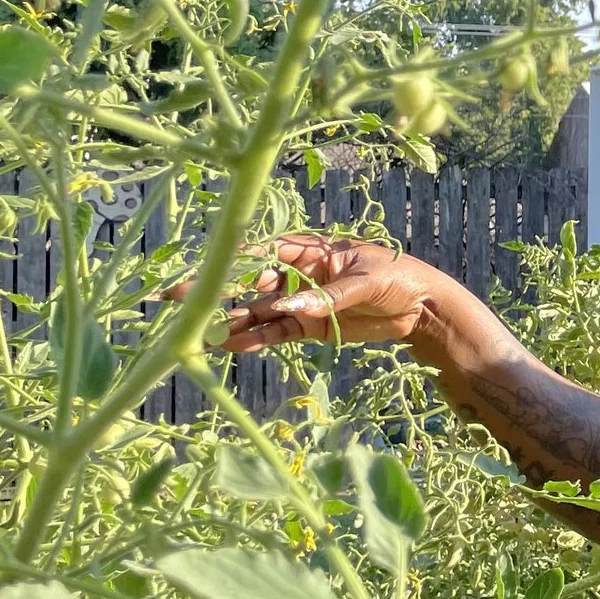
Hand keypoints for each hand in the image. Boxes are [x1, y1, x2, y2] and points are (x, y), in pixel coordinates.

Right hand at [199, 234, 449, 353]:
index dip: (235, 259)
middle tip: (177, 298)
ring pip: (258, 311)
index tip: (207, 268)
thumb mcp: (367, 281)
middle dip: (216, 290)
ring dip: (231, 320)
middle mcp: (299, 274)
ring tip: (198, 332)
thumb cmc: (399, 278)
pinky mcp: (309, 326)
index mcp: (312, 251)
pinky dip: (255, 340)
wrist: (422, 307)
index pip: (265, 252)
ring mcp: (301, 301)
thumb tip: (290, 307)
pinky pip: (276, 333)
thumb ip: (328, 296)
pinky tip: (230, 347)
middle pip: (251, 282)